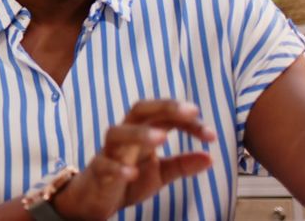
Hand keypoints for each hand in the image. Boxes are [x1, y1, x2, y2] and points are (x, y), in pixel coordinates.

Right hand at [52, 99, 215, 220]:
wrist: (94, 199)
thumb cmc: (127, 179)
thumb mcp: (159, 173)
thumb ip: (182, 164)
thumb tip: (210, 157)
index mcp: (141, 133)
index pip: (165, 116)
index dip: (188, 121)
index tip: (210, 135)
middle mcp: (125, 137)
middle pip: (139, 110)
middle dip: (165, 107)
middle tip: (191, 112)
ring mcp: (109, 153)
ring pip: (117, 133)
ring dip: (139, 133)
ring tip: (162, 138)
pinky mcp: (97, 172)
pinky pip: (104, 165)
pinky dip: (118, 168)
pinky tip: (132, 173)